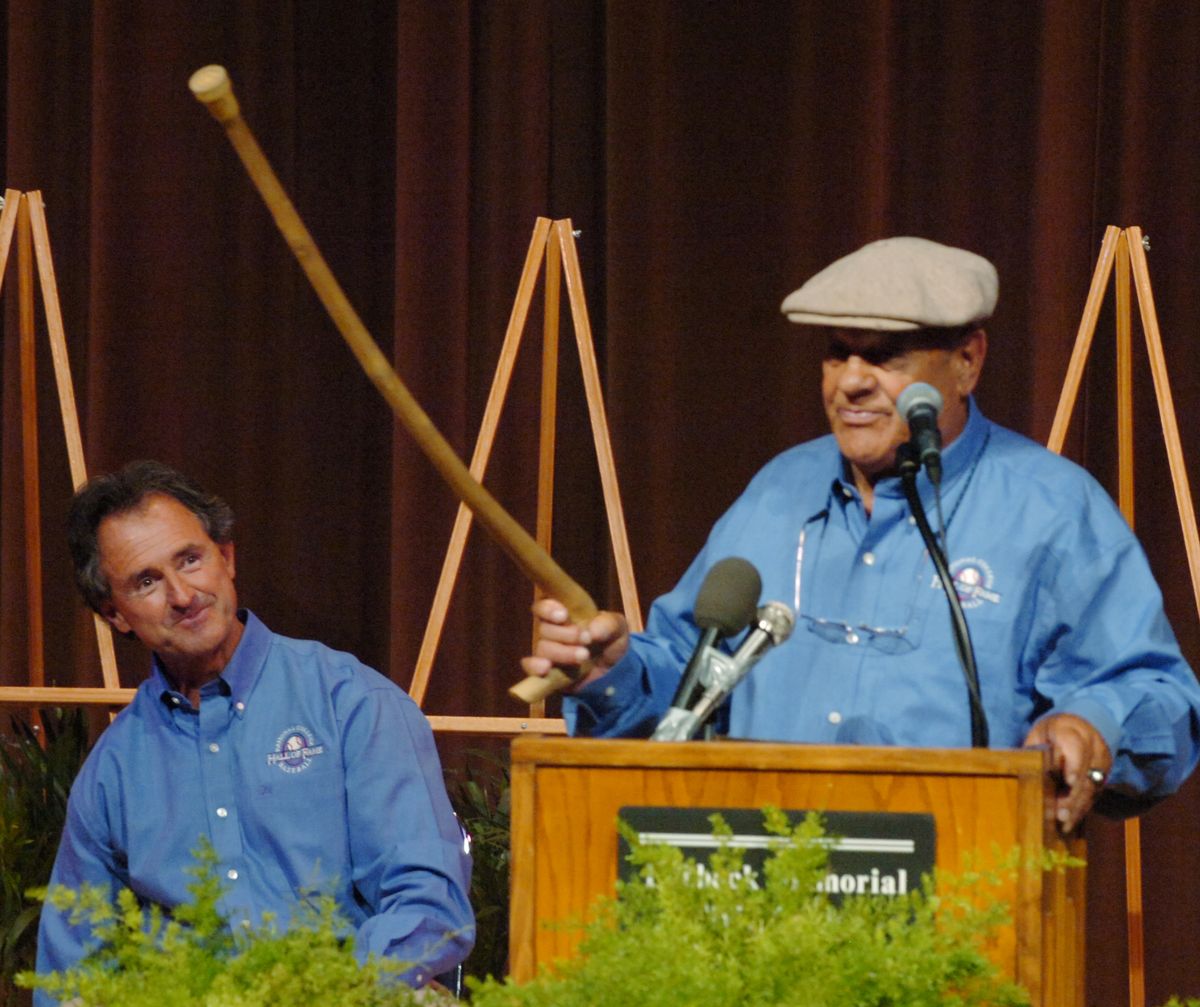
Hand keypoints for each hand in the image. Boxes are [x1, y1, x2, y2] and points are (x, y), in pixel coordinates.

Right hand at [519, 598, 629, 690]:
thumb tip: (592, 631)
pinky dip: (534, 667)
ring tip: (583, 656)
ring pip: (543, 648)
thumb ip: (608, 624)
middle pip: (544, 629)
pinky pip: (530, 667)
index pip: (544, 605)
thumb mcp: (617, 627)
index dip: (548, 609)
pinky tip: (546, 668)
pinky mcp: (546, 671)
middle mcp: (551, 631)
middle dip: (565, 634)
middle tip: (586, 639)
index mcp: (563, 614)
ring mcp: (548, 651)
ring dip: (562, 652)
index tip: (563, 616)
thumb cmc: (611, 640)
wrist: (614, 670)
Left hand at [1023, 713, 1112, 833]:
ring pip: (1092, 786)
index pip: (1076, 747)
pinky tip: (1071, 821)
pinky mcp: (1105, 775)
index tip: (1070, 782)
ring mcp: (1102, 761)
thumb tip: (1028, 768)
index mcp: (1072, 730)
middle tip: (1061, 815)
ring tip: (1064, 823)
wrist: (1081, 724)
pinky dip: (1082, 808)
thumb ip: (1036, 749)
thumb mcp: (1040, 733)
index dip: (1074, 765)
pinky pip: (1095, 793)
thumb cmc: (1053, 732)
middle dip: (1073, 796)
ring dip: (1078, 806)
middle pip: (1085, 772)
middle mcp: (1092, 745)